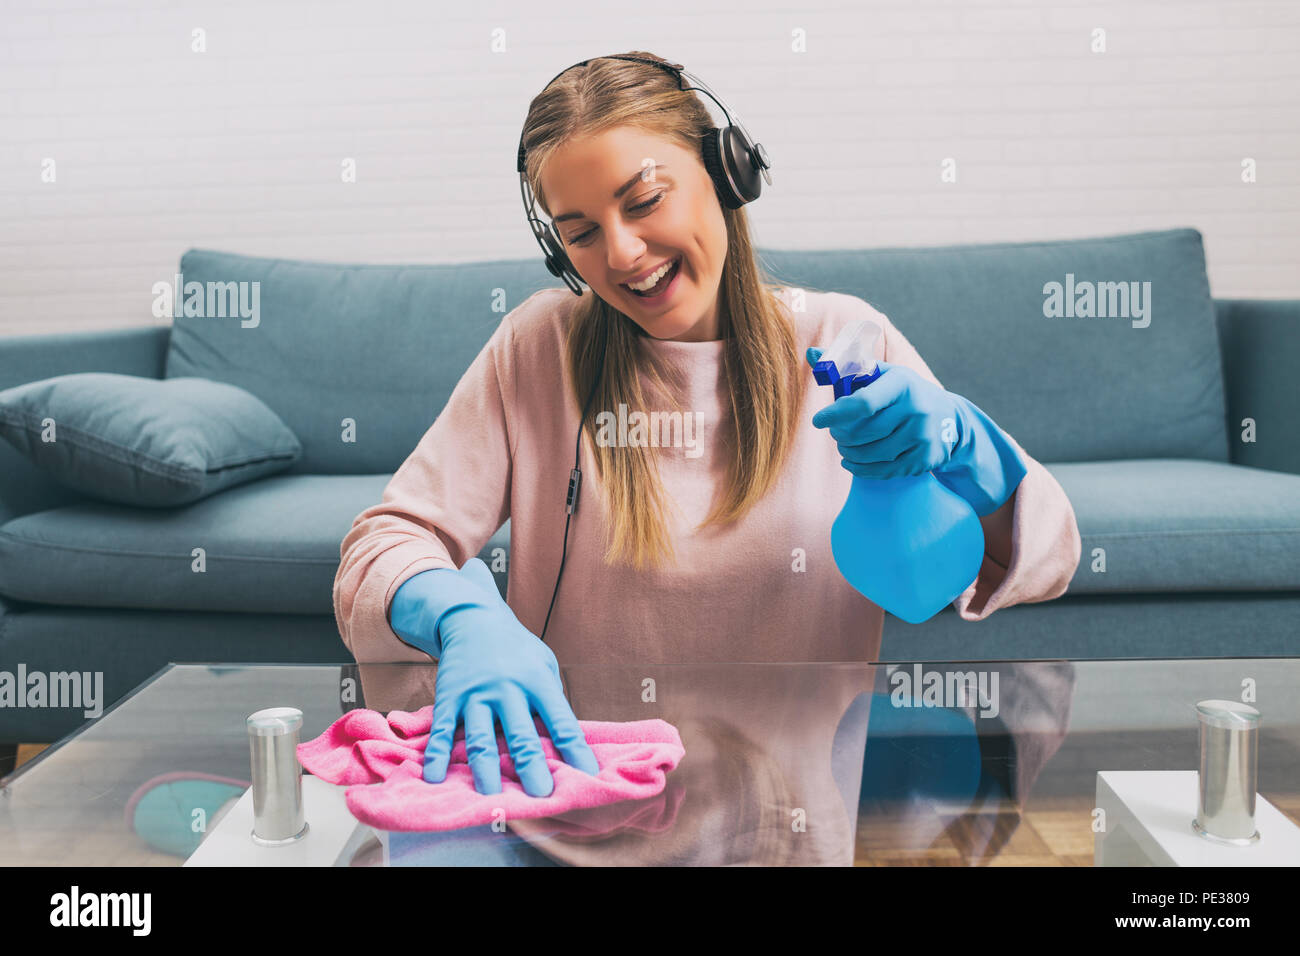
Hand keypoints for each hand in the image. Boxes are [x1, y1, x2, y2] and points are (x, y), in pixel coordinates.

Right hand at [389, 558, 600, 795]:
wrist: (473, 617)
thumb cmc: (517, 650)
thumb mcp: (544, 665)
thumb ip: (551, 701)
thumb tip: (563, 744)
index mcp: (538, 681)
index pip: (562, 721)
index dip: (575, 750)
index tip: (587, 777)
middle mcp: (508, 689)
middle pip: (521, 735)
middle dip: (532, 767)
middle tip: (541, 796)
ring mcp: (476, 694)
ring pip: (481, 738)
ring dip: (486, 770)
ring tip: (491, 798)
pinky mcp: (450, 697)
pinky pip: (443, 731)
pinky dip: (438, 756)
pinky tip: (437, 778)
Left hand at [806, 349, 1026, 514]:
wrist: (951, 420)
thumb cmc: (904, 393)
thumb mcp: (882, 374)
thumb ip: (846, 364)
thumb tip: (811, 354)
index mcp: (902, 383)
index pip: (863, 403)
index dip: (836, 414)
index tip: (818, 421)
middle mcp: (916, 409)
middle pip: (864, 433)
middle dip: (841, 435)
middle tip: (835, 433)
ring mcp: (922, 436)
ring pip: (871, 454)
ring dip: (849, 452)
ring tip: (844, 446)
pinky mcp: (924, 459)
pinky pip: (884, 471)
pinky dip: (861, 469)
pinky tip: (851, 462)